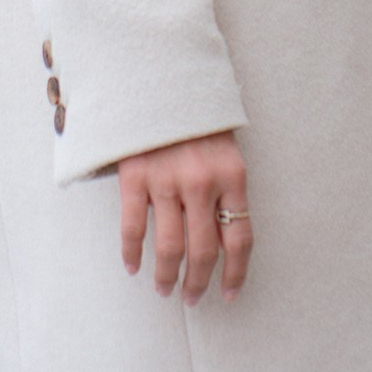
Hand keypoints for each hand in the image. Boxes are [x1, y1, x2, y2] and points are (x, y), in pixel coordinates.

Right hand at [118, 131, 250, 304]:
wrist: (161, 73)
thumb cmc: (197, 115)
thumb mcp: (225, 147)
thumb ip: (225, 189)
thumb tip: (222, 242)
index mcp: (232, 175)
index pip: (240, 239)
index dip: (236, 273)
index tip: (229, 293)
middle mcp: (202, 182)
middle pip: (203, 251)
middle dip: (198, 282)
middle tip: (192, 298)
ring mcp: (167, 179)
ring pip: (169, 247)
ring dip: (167, 276)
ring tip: (164, 289)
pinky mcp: (135, 175)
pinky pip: (134, 227)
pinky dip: (132, 252)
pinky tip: (134, 266)